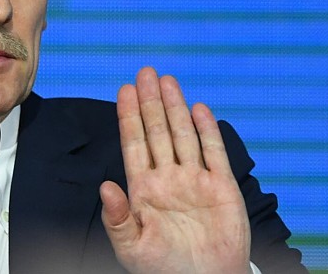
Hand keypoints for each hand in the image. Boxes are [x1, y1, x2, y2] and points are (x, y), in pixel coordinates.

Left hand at [100, 67, 250, 273]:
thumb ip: (117, 217)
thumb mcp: (131, 247)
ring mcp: (195, 180)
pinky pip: (214, 153)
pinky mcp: (223, 188)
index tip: (124, 90)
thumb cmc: (163, 269)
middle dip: (150, 102)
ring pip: (183, 135)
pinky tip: (198, 108)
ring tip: (166, 80)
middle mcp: (168, 178)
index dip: (129, 116)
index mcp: (144, 189)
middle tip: (145, 72)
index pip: (134, 143)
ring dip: (175, 107)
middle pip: (157, 131)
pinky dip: (207, 130)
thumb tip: (105, 186)